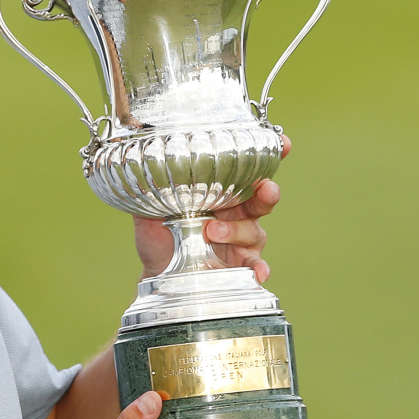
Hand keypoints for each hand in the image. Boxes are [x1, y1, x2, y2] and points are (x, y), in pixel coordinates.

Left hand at [133, 132, 291, 283]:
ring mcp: (242, 240)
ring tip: (212, 232)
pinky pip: (256, 266)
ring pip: (255, 231)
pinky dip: (259, 268)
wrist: (157, 275)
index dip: (269, 155)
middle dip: (267, 191)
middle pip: (263, 197)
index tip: (282, 144)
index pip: (249, 169)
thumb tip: (136, 168)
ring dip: (238, 231)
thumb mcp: (150, 211)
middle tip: (265, 189)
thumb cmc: (159, 238)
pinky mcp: (241, 266)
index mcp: (221, 191)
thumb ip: (149, 192)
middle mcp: (237, 213)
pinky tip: (256, 272)